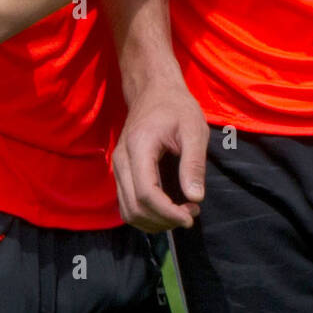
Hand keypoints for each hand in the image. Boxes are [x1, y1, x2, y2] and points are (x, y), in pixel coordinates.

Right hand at [113, 80, 210, 231]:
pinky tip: (167, 209)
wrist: (153, 90)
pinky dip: (146, 215)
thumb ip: (194, 163)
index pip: (146, 193)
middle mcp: (121, 161)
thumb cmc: (176, 107)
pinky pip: (127, 204)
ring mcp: (117, 167)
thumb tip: (195, 197)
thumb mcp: (193, 129)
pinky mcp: (120, 172)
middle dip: (163, 220)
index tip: (191, 216)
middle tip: (191, 214)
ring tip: (181, 213)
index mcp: (139, 147)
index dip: (168, 212)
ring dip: (154, 222)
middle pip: (134, 207)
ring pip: (127, 211)